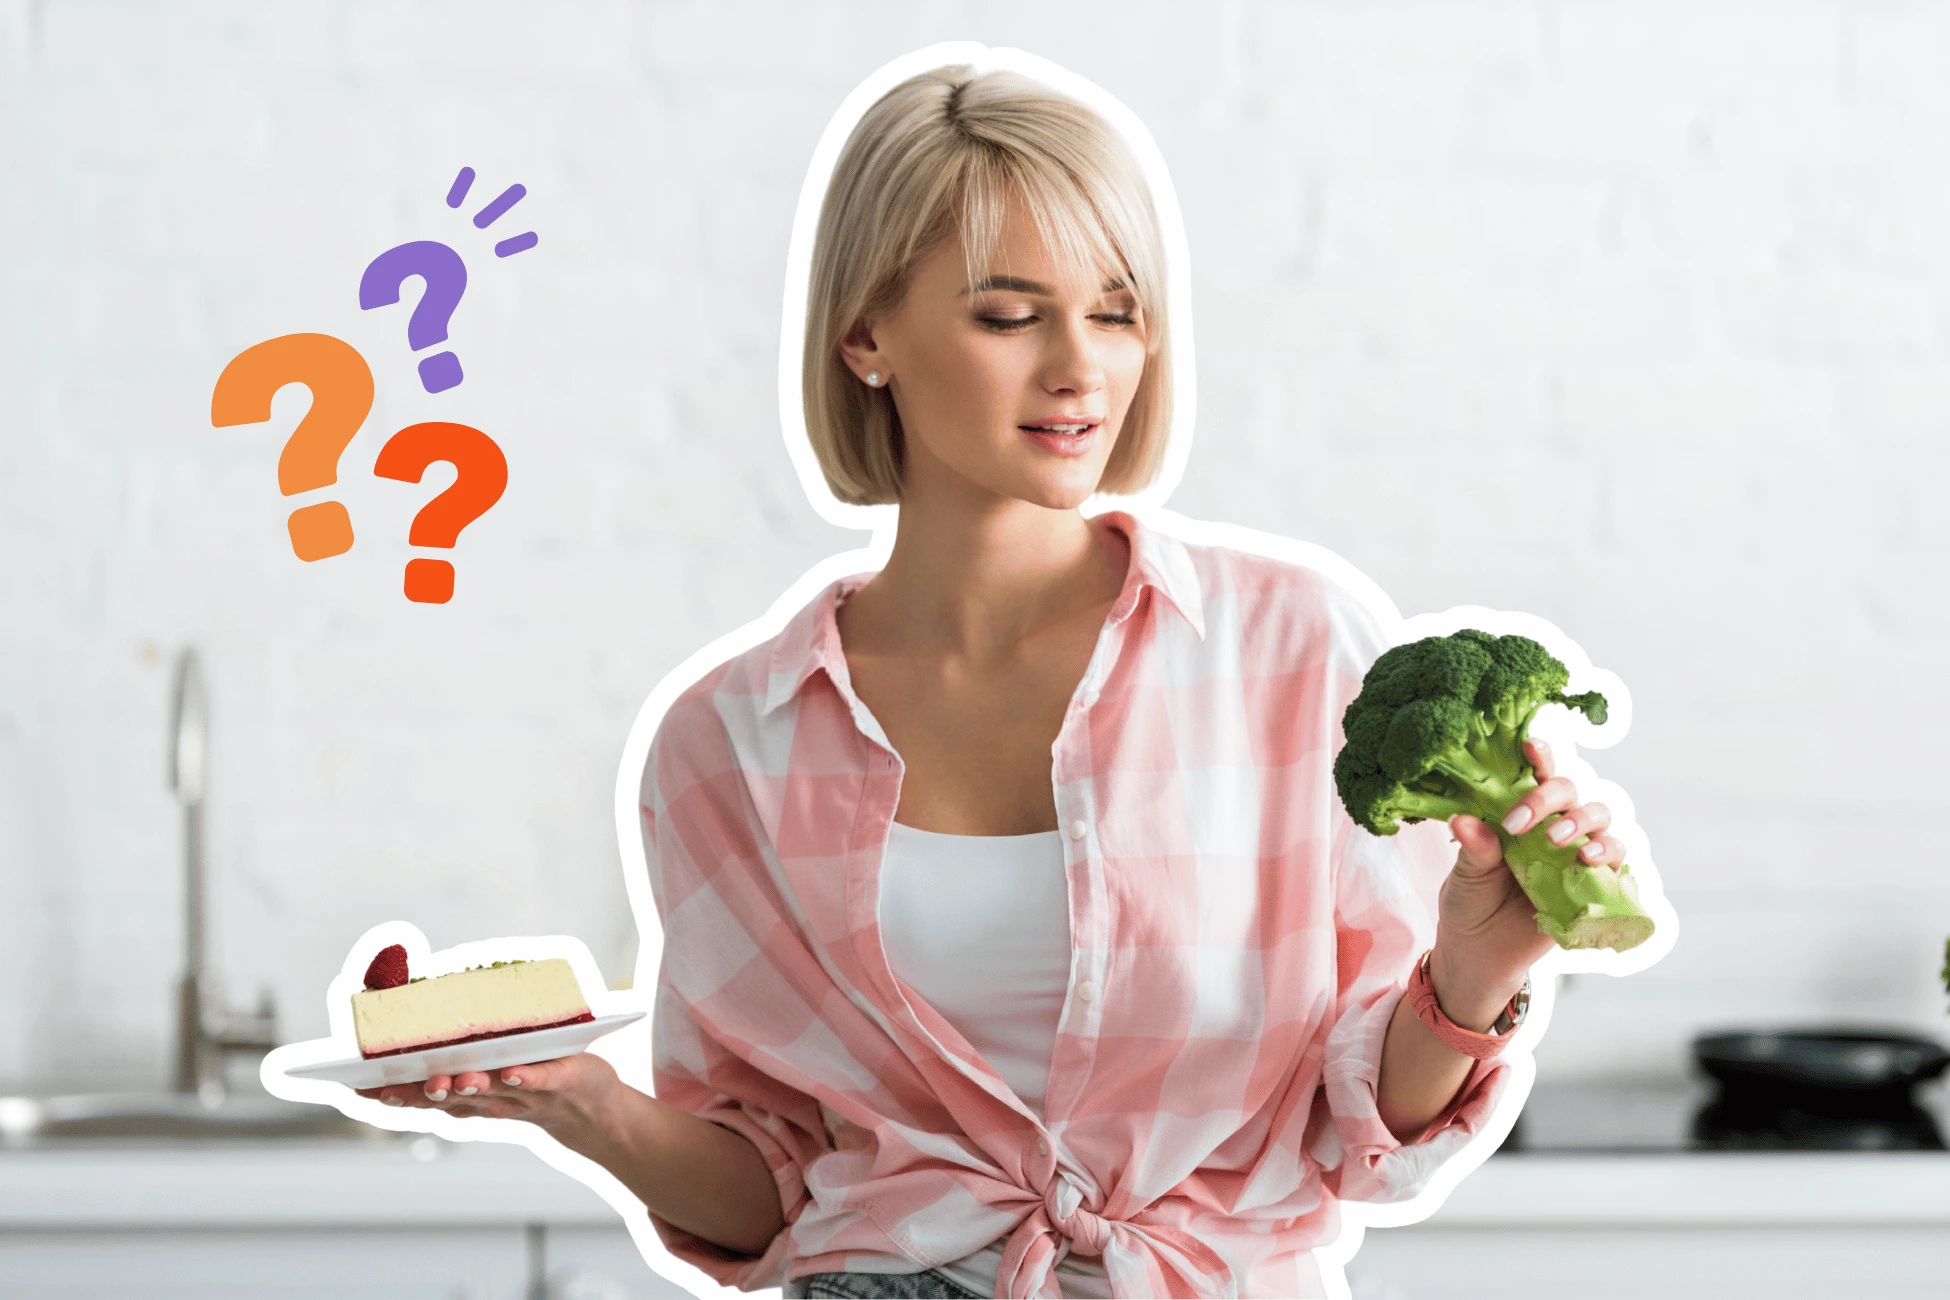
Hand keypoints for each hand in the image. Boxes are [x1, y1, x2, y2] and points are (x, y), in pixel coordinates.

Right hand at [354, 1050, 620, 1144]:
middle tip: (395, 1087)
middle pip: (450, 1098)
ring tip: (454, 1077)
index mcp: (467, 1095)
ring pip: (491, 1091)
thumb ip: (458, 1051)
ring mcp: (522, 1093)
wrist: (588, 1108)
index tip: (357, 1087)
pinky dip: (524, 1077)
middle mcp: (489, 1099)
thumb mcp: (490, 1067)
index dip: (390, 1094)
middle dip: (422, 1092)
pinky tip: (511, 1070)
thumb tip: (423, 1013)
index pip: (422, 1097)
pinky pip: (539, 1080)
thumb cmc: (532, 1078)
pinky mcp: (558, 1081)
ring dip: (470, 1084)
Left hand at [1432, 737, 1624, 1025]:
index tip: (1530, 746)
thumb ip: (1474, 849)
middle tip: (1520, 823)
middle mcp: (1550, 826)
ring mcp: (1573, 853)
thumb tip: (1464, 820)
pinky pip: (1615, 859)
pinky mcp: (1591, 883)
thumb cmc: (1471, 904)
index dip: (1539, 756)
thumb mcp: (1466, 876)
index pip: (1534, 775)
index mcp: (1518, 814)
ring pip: (1599, 818)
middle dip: (1550, 797)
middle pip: (1570, 791)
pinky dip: (1607, 853)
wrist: (1481, 955)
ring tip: (1558, 841)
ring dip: (1582, 822)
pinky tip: (1586, 860)